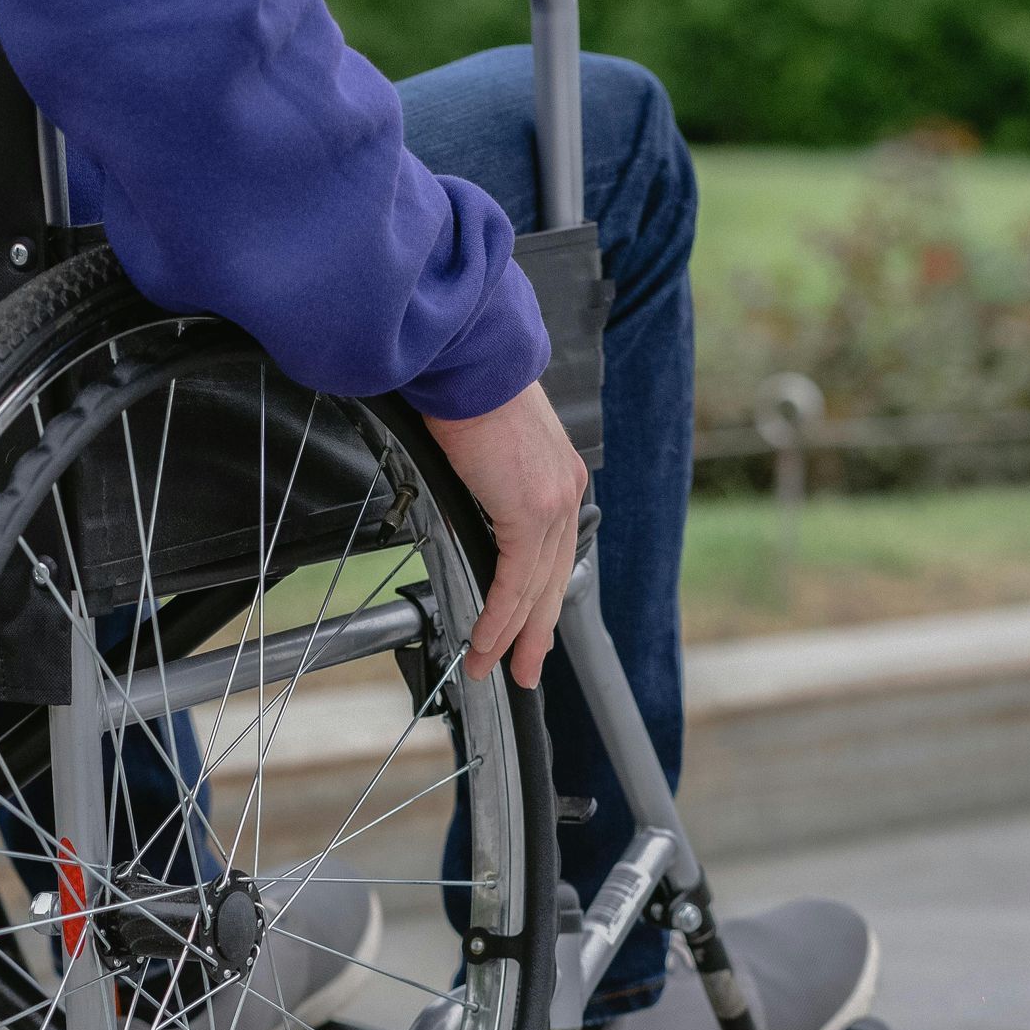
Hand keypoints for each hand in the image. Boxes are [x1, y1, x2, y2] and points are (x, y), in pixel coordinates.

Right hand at [422, 383, 588, 690]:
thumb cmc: (464, 388)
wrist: (468, 360)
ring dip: (508, 634)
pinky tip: (484, 641)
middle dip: (535, 631)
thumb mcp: (484, 443)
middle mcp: (565, 491)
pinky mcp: (531, 510)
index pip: (552, 552)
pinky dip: (498, 616)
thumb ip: (486, 479)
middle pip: (552, 579)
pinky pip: (515, 580)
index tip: (526, 625)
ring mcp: (553, 502)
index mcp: (559, 475)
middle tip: (521, 669)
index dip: (538, 596)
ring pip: (534, 588)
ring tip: (489, 667)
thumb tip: (464, 498)